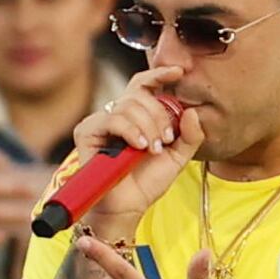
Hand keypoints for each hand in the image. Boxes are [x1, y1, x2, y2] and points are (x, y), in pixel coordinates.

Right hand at [65, 66, 203, 238]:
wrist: (128, 206)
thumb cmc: (147, 182)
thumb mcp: (177, 158)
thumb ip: (190, 137)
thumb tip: (192, 112)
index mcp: (137, 116)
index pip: (144, 85)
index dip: (159, 75)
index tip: (179, 72)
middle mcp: (118, 115)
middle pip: (140, 95)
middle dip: (159, 117)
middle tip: (166, 140)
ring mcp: (101, 121)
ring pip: (128, 106)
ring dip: (148, 127)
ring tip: (153, 149)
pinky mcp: (87, 131)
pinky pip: (112, 118)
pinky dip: (130, 131)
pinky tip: (139, 147)